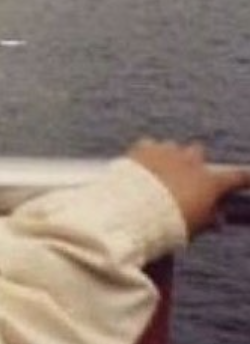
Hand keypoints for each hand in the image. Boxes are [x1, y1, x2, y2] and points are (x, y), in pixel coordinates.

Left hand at [127, 138, 249, 236]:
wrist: (134, 208)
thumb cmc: (170, 223)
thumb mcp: (196, 226)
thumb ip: (208, 218)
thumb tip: (217, 218)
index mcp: (210, 182)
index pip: (237, 176)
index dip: (245, 177)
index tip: (249, 175)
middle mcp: (191, 162)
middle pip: (198, 151)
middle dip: (195, 161)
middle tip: (188, 175)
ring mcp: (167, 151)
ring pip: (173, 147)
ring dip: (171, 156)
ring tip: (162, 172)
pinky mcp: (144, 148)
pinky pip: (150, 145)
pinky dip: (150, 154)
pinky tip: (144, 165)